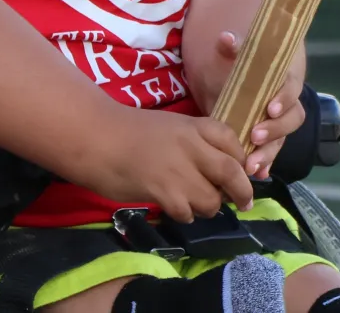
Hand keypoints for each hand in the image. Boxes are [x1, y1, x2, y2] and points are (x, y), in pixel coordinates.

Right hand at [66, 107, 254, 223]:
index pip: (233, 142)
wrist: (95, 137)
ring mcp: (178, 170)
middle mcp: (192, 146)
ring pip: (211, 200)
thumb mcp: (171, 127)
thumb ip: (196, 144)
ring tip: (193, 203)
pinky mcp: (163, 192)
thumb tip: (221, 170)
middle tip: (243, 204)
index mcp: (194, 126)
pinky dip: (185, 214)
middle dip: (242, 191)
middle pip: (232, 172)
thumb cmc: (129, 131)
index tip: (243, 173)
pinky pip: (187, 212)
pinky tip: (174, 207)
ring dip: (207, 207)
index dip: (242, 161)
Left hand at [212, 31, 304, 180]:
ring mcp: (280, 125)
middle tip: (254, 137)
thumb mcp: (237, 57)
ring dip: (268, 154)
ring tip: (250, 166)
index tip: (269, 109)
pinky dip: (265, 165)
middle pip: (292, 120)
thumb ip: (232, 49)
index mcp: (285, 81)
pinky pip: (272, 154)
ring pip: (282, 141)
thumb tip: (226, 39)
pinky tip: (256, 176)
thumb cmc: (245, 66)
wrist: (250, 79)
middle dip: (275, 131)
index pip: (292, 89)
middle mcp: (287, 105)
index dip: (283, 99)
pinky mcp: (270, 140)